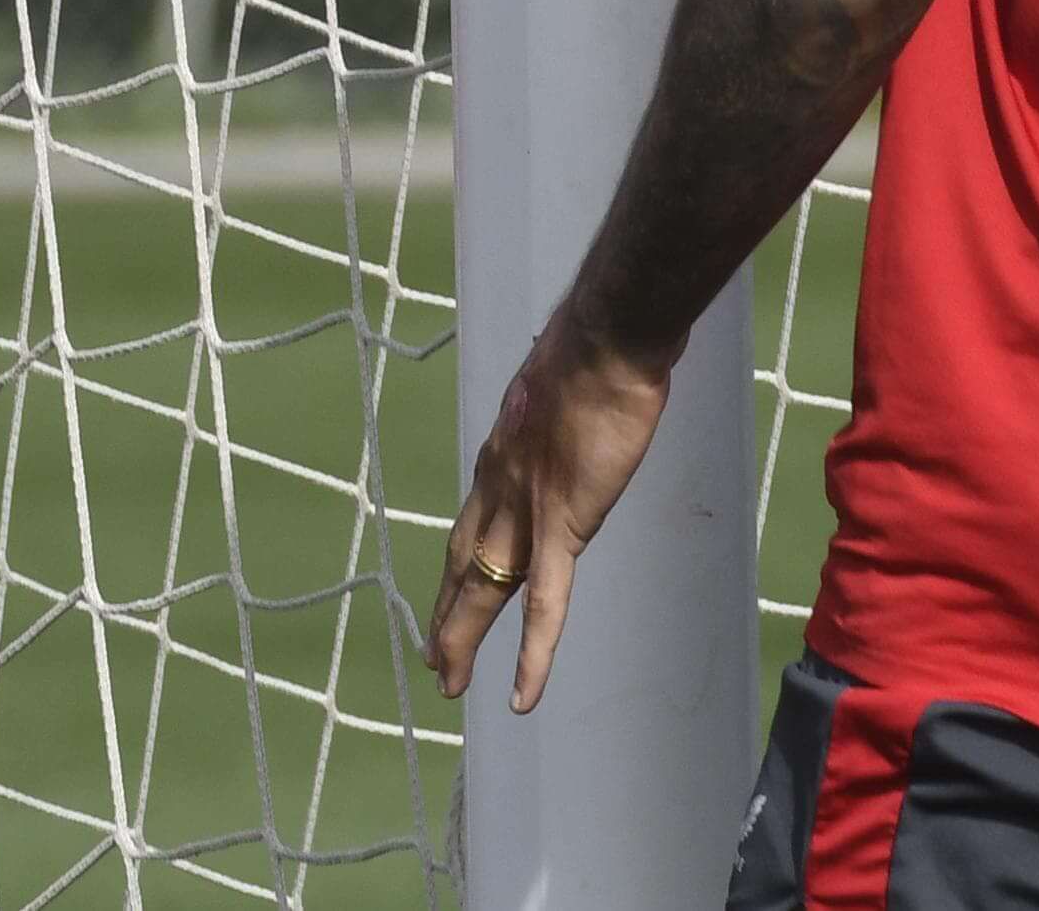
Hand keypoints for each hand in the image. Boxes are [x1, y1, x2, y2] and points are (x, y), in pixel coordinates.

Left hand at [426, 305, 676, 712]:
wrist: (604, 344)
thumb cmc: (598, 356)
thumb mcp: (566, 394)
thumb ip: (562, 419)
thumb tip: (577, 410)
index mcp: (503, 459)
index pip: (470, 525)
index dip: (456, 566)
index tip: (446, 595)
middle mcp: (500, 488)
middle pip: (464, 563)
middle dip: (448, 612)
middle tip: (434, 658)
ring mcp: (526, 510)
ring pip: (487, 591)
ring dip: (464, 637)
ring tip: (448, 682)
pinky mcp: (562, 526)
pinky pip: (544, 606)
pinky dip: (531, 655)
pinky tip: (521, 695)